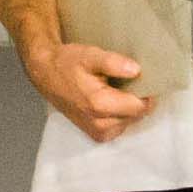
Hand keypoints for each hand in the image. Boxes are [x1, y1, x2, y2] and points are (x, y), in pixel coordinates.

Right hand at [28, 41, 147, 142]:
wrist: (46, 75)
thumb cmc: (67, 63)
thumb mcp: (90, 55)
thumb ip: (114, 63)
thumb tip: (137, 70)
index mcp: (100, 105)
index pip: (141, 106)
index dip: (146, 92)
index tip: (141, 79)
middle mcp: (100, 124)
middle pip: (137, 115)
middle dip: (136, 99)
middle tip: (124, 82)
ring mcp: (98, 133)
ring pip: (130, 121)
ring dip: (128, 107)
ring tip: (114, 90)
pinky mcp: (96, 136)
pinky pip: (120, 127)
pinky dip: (120, 115)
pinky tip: (110, 101)